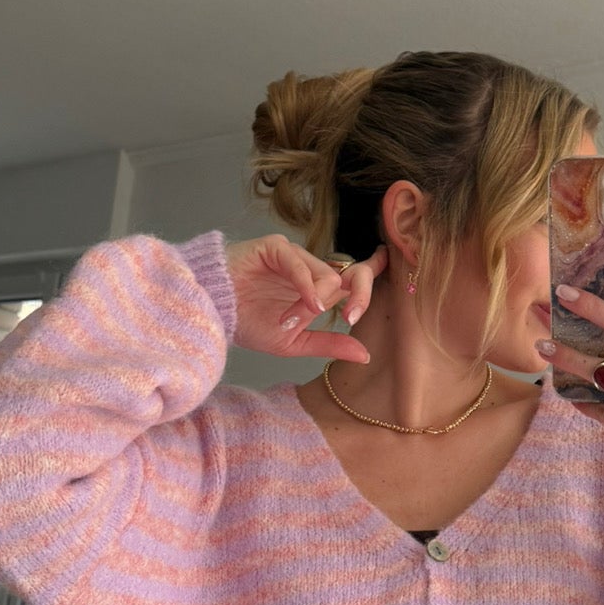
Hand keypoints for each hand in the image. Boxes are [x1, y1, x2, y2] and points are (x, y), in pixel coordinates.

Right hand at [220, 233, 387, 362]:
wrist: (212, 316)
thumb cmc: (247, 324)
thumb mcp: (294, 342)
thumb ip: (329, 344)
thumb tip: (366, 355)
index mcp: (317, 288)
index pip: (354, 276)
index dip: (375, 269)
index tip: (391, 265)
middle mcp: (310, 269)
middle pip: (351, 272)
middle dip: (359, 295)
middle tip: (351, 318)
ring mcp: (294, 256)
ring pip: (327, 274)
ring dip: (316, 302)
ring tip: (294, 320)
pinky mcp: (275, 249)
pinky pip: (300, 264)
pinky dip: (306, 286)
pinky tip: (306, 304)